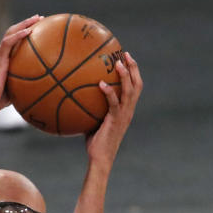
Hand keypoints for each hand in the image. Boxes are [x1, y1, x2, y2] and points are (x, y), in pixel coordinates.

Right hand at [0, 16, 40, 114]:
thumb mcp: (13, 91)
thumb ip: (23, 85)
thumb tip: (37, 89)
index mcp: (1, 60)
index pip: (13, 42)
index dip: (23, 34)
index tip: (36, 29)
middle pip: (12, 33)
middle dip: (26, 23)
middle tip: (39, 19)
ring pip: (11, 32)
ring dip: (24, 24)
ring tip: (37, 18)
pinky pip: (8, 41)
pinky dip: (19, 34)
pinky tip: (29, 31)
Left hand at [85, 52, 142, 166]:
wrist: (100, 158)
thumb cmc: (95, 143)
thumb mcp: (93, 123)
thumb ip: (90, 109)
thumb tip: (74, 97)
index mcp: (126, 110)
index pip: (135, 88)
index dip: (134, 72)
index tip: (127, 58)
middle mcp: (128, 111)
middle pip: (137, 85)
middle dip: (133, 68)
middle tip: (126, 54)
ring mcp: (124, 116)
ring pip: (130, 91)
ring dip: (125, 75)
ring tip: (118, 63)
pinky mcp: (115, 121)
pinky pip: (113, 104)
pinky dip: (109, 92)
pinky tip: (100, 84)